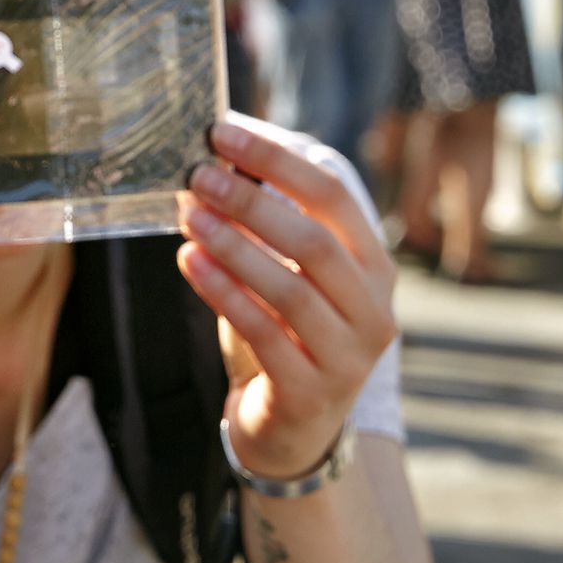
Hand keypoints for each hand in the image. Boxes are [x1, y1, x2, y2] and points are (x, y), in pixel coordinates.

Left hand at [179, 117, 400, 481]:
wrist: (291, 429)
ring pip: (291, 288)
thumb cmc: (286, 334)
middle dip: (251, 203)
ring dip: (234, 247)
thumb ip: (263, 224)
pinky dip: (224, 294)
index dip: (278, 161)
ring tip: (188, 216)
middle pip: (314, 241)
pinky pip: (264, 334)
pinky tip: (190, 262)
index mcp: (374, 266)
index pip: (333, 196)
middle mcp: (374, 309)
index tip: (223, 133)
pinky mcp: (312, 392)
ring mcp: (348, 355)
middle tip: (198, 175)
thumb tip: (214, 157)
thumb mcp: (285, 274)